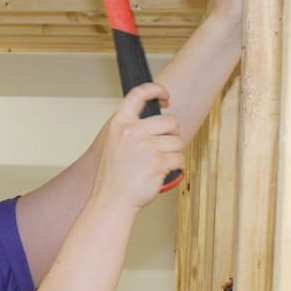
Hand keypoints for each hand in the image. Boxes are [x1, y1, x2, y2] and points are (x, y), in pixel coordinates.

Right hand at [92, 82, 182, 211]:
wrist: (111, 200)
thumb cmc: (115, 175)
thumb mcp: (115, 143)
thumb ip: (132, 128)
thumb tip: (160, 120)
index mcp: (119, 123)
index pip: (138, 94)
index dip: (156, 90)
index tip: (165, 96)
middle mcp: (132, 131)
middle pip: (170, 121)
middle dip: (173, 134)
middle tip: (164, 146)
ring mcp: (145, 146)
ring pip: (177, 141)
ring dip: (173, 153)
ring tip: (159, 164)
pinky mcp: (157, 162)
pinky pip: (179, 158)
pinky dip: (176, 166)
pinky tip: (163, 172)